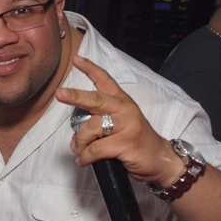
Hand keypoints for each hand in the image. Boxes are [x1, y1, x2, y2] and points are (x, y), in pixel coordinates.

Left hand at [55, 55, 183, 186]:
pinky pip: (95, 149)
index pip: (105, 80)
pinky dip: (85, 156)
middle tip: (60, 94)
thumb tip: (75, 137)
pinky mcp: (126, 144)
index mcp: (122, 101)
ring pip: (91, 128)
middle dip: (75, 97)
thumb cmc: (136, 141)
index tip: (76, 59)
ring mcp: (126, 126)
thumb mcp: (120, 124)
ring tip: (80, 150)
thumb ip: (98, 122)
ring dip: (80, 142)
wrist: (160, 159)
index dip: (90, 69)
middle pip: (96, 100)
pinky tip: (84, 160)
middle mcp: (124, 110)